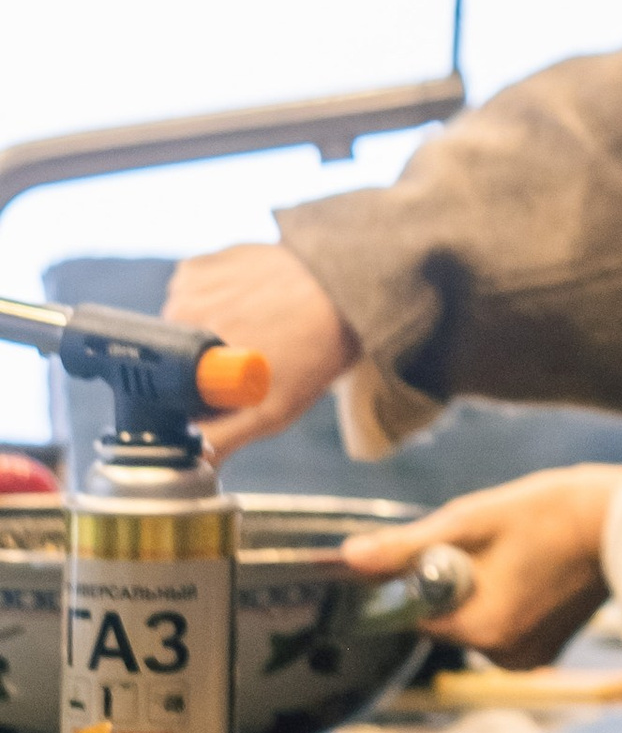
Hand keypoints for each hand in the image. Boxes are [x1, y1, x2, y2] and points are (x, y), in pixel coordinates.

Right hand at [164, 245, 356, 455]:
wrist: (345, 291)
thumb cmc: (314, 353)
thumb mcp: (270, 410)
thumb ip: (220, 442)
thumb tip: (187, 469)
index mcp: (186, 356)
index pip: (165, 392)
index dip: (190, 398)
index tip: (220, 396)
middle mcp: (177, 315)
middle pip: (174, 359)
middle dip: (202, 367)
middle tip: (248, 363)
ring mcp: (186, 284)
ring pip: (183, 325)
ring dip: (211, 331)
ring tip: (257, 331)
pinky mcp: (198, 264)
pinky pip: (192, 293)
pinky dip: (216, 301)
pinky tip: (251, 304)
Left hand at [341, 466, 620, 669]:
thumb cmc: (552, 513)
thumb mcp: (471, 521)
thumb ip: (405, 549)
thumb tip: (348, 559)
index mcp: (481, 630)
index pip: (418, 613)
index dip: (422, 575)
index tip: (448, 543)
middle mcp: (503, 657)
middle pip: (448, 619)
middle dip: (456, 581)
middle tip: (493, 542)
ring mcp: (530, 658)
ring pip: (476, 621)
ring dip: (484, 588)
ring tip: (522, 551)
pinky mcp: (548, 650)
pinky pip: (505, 626)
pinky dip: (510, 599)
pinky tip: (537, 569)